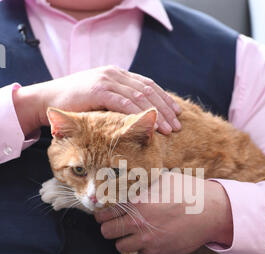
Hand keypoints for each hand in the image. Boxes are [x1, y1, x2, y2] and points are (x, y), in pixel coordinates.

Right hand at [13, 66, 180, 135]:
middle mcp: (115, 74)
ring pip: (140, 96)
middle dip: (166, 108)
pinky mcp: (98, 90)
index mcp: (117, 74)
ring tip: (169, 129)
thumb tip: (138, 116)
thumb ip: (118, 102)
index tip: (177, 113)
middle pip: (148, 90)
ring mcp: (107, 80)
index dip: (164, 99)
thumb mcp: (101, 100)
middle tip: (178, 125)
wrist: (48, 99)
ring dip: (157, 114)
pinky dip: (139, 114)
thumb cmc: (75, 104)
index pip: (147, 85)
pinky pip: (124, 102)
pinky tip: (150, 124)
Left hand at [95, 174, 232, 253]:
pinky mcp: (158, 252)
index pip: (104, 213)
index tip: (104, 215)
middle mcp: (138, 223)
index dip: (102, 215)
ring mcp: (147, 240)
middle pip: (106, 232)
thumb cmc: (187, 192)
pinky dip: (143, 247)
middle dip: (109, 228)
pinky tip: (153, 237)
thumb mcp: (161, 181)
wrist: (210, 212)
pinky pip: (141, 253)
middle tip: (116, 225)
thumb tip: (123, 186)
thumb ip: (140, 186)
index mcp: (135, 202)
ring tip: (134, 233)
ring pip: (120, 246)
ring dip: (124, 240)